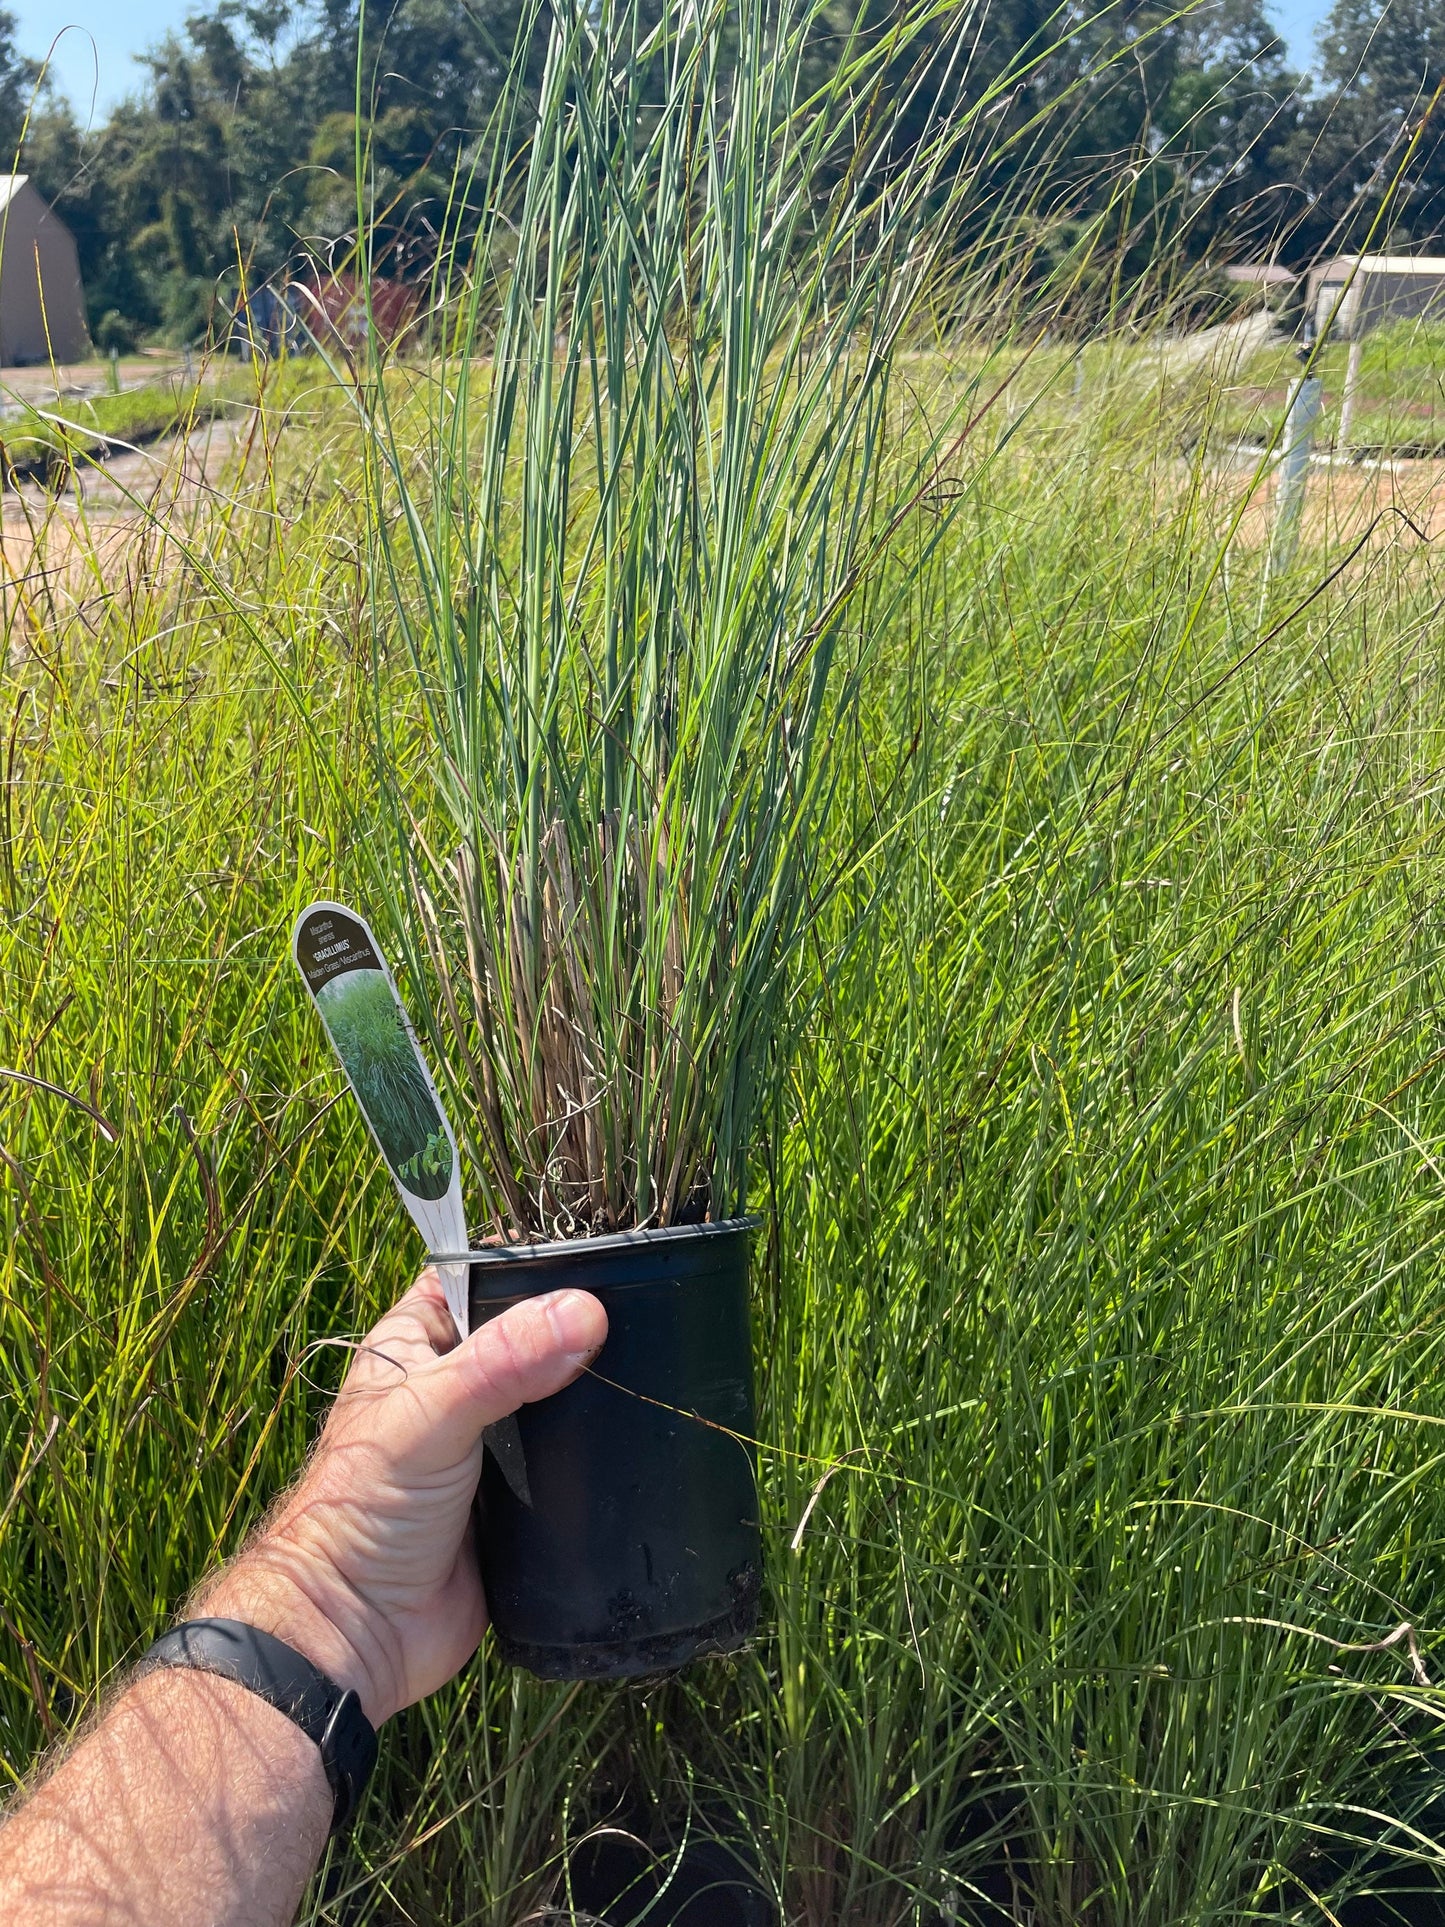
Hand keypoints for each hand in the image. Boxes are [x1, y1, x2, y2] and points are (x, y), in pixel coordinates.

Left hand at [200, 1270, 606, 1725]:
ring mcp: (491, 1444)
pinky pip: (571, 1460)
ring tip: (657, 1366)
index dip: (533, 1261)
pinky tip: (641, 1432)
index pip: (481, 1275)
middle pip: (531, 1333)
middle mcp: (456, 1385)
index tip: (604, 1248)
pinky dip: (599, 1452)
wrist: (358, 1634)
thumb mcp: (430, 1415)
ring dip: (593, 1391)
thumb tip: (585, 1313)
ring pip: (558, 1396)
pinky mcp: (521, 1498)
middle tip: (645, 1309)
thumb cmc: (361, 1513)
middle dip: (579, 1327)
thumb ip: (502, 1361)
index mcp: (417, 1344)